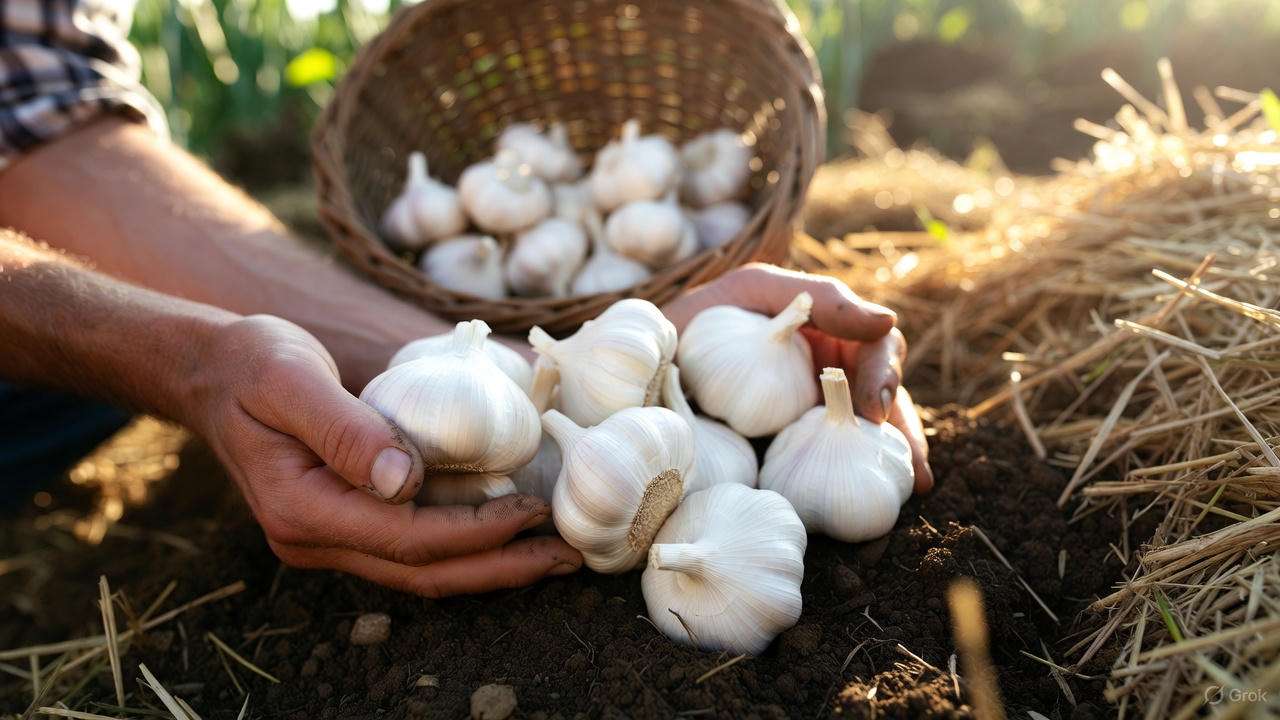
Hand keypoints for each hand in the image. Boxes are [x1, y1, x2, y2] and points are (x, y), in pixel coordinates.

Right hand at [185, 315, 582, 595]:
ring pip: (419, 572)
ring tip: (552, 556)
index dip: (477, 530)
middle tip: (569, 557)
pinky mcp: (340, 524)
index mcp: (300, 508)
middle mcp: (312, 538)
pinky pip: (409, 550)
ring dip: (489, 567)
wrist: (210, 374)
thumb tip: (406, 479)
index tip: (536, 510)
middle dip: (501, 568)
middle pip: (422, 572)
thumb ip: (344, 428)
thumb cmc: (251, 364)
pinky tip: (507, 533)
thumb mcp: (289, 379)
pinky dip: (462, 547)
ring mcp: (325, 538)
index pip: (407, 537)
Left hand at [663, 263, 932, 491]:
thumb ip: (818, 298)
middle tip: (910, 465)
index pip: (877, 351)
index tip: (874, 405)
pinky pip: (819, 467)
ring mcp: (807, 416)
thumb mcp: (755, 290)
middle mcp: (827, 376)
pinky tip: (865, 503)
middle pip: (882, 402)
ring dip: (891, 461)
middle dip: (903, 433)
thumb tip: (887, 320)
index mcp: (828, 336)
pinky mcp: (783, 451)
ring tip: (912, 488)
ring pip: (862, 439)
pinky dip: (844, 482)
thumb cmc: (702, 317)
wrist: (640, 365)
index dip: (884, 376)